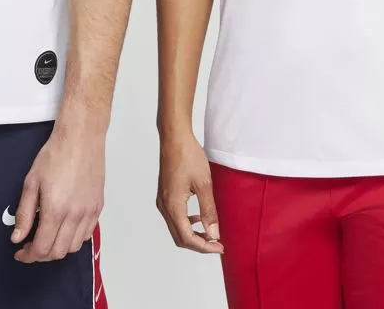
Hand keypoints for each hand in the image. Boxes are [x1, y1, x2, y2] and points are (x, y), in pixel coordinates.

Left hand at [11, 121, 104, 262]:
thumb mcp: (31, 182)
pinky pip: (87, 234)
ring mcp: (89, 211)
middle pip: (58, 252)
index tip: (20, 252)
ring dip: (59, 248)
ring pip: (74, 247)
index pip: (42, 248)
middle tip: (31, 245)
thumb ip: (24, 213)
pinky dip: (74, 238)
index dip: (28, 255)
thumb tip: (17, 237)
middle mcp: (75, 215)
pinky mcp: (98, 206)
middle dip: (42, 255)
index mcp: (56, 209)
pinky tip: (65, 227)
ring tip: (48, 236)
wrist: (81, 137)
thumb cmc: (55, 154)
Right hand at [156, 133, 223, 253]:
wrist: (174, 137)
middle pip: (179, 237)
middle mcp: (164, 206)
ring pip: (176, 228)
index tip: (220, 246)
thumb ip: (209, 211)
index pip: (187, 238)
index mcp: (173, 205)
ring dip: (193, 234)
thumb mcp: (204, 184)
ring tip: (211, 232)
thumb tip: (214, 234)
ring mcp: (162, 200)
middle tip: (217, 243)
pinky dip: (187, 223)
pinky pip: (174, 217)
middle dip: (199, 244)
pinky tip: (199, 216)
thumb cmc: (188, 156)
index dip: (204, 246)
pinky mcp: (164, 194)